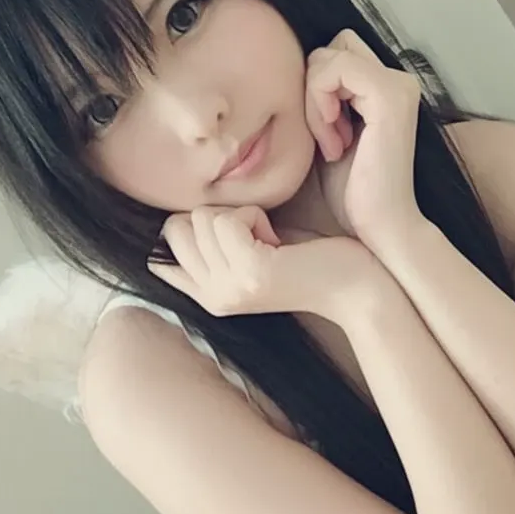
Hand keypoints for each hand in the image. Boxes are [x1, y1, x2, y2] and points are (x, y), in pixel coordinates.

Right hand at [147, 205, 386, 323]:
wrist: (355, 288)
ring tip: (271, 241)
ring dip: (241, 215)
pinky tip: (278, 239)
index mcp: (207, 297)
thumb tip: (170, 224)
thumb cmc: (308, 262)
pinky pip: (228, 218)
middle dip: (218, 216)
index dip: (188, 229)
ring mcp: (228, 288)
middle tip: (257, 237)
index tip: (232, 235)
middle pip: (177, 226)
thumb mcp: (249, 257)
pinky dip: (255, 215)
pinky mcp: (250, 271)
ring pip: (202, 217)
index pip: (159, 257)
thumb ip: (211, 248)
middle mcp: (211, 298)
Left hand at [305, 29, 424, 257]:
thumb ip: (313, 108)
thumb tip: (270, 82)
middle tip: (324, 137)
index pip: (334, 56)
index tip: (322, 137)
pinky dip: (319, 104)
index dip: (315, 89)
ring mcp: (397, 85)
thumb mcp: (321, 142)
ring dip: (314, 101)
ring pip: (329, 56)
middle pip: (331, 48)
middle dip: (314, 88)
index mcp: (384, 90)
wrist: (378, 230)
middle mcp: (396, 81)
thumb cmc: (349, 197)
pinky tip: (333, 143)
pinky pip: (333, 70)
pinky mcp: (390, 94)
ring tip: (330, 144)